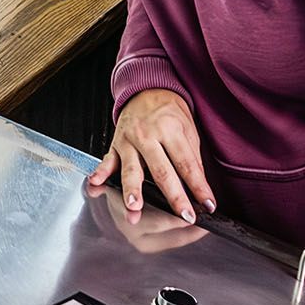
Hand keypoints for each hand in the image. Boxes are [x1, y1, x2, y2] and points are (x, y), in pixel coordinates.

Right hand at [85, 89, 213, 225]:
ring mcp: (129, 140)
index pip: (187, 164)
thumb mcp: (188, 130)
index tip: (208, 205)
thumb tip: (199, 187)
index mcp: (170, 129)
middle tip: (184, 215)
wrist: (147, 89)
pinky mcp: (115, 144)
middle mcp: (148, 135)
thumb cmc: (170, 111)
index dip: (198, 187)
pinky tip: (96, 183)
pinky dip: (100, 173)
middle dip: (174, 196)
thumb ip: (192, 158)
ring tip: (135, 208)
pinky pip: (107, 161)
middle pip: (162, 171)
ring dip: (132, 190)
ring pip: (132, 169)